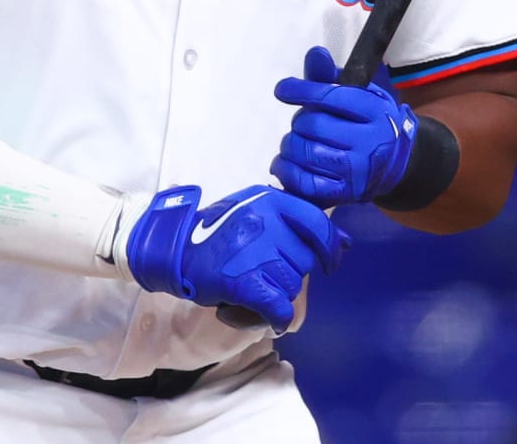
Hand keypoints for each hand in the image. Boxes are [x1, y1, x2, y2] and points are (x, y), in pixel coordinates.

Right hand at [121, 185, 348, 332]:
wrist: (173, 249)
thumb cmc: (216, 233)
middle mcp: (264, 220)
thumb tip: (343, 242)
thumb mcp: (253, 210)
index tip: (330, 261)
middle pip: (304, 260)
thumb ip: (295, 221)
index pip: (316, 223)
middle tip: (263, 273)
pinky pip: (279, 306)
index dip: (328, 246)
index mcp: (268, 199)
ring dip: (277, 293)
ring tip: (253, 288)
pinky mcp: (243, 281)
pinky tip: (269, 318)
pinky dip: (276, 317)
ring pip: (292, 284)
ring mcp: (254, 250)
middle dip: (289, 272)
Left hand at [271, 46, 418, 207]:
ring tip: (295, 143)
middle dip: (299, 121)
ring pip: (305, 153)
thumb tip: (315, 53)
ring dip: (290, 145)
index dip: (300, 90)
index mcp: (373, 110)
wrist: (395, 162)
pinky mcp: (344, 194)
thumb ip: (329, 76)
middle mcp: (368, 142)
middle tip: (303, 124)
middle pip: (313, 125)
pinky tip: (285, 163)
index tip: (282, 90)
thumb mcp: (357, 93)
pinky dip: (286, 172)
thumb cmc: (366, 121)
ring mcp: (357, 171)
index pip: (330, 96)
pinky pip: (305, 184)